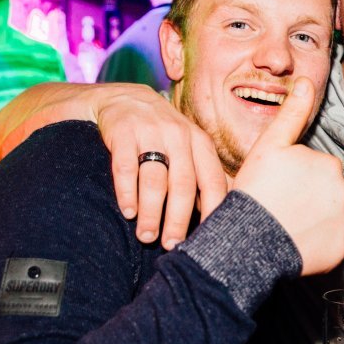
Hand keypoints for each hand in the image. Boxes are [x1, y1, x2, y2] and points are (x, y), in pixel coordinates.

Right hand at [92, 85, 227, 248]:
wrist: (124, 99)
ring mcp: (151, 132)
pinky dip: (127, 192)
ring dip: (151, 212)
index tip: (207, 239)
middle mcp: (179, 136)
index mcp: (200, 142)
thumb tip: (219, 216)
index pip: (213, 181)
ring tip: (147, 236)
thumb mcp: (188, 146)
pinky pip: (126, 167)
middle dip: (178, 219)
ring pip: (155, 179)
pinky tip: (128, 212)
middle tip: (172, 245)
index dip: (212, 211)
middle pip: (184, 184)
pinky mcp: (123, 132)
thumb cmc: (162, 134)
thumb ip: (202, 174)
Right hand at [233, 77, 343, 275]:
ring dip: (313, 221)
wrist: (249, 241)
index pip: (317, 168)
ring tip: (285, 225)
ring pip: (330, 218)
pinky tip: (294, 243)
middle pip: (328, 192)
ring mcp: (343, 224)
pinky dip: (316, 244)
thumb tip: (305, 81)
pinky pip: (330, 244)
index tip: (278, 185)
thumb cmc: (256, 191)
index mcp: (330, 165)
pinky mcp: (339, 251)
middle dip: (309, 198)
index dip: (295, 176)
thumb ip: (292, 114)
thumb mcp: (270, 146)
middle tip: (280, 205)